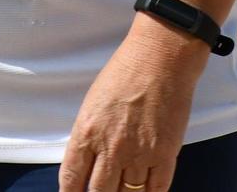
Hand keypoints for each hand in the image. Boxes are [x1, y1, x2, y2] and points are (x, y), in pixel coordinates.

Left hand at [59, 25, 203, 190]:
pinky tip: (145, 191)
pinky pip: (156, 190)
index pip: (71, 180)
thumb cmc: (125, 72)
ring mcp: (139, 154)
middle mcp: (111, 148)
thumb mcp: (93, 103)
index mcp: (86, 133)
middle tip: (103, 190)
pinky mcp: (165, 154)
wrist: (161, 57)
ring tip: (124, 189)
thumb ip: (89, 136)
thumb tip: (88, 164)